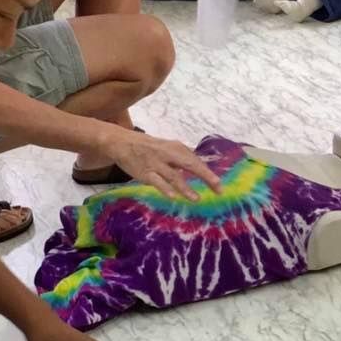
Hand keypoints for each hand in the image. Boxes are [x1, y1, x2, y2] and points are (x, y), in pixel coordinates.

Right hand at [102, 127, 220, 199]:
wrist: (121, 142)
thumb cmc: (148, 147)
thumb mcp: (167, 148)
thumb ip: (182, 157)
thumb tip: (201, 165)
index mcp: (176, 148)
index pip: (196, 161)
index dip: (208, 173)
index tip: (219, 186)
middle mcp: (168, 154)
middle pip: (190, 165)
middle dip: (205, 176)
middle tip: (218, 188)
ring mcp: (156, 164)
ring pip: (173, 176)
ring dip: (186, 188)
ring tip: (197, 199)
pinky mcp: (145, 173)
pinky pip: (156, 181)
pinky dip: (164, 188)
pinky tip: (173, 196)